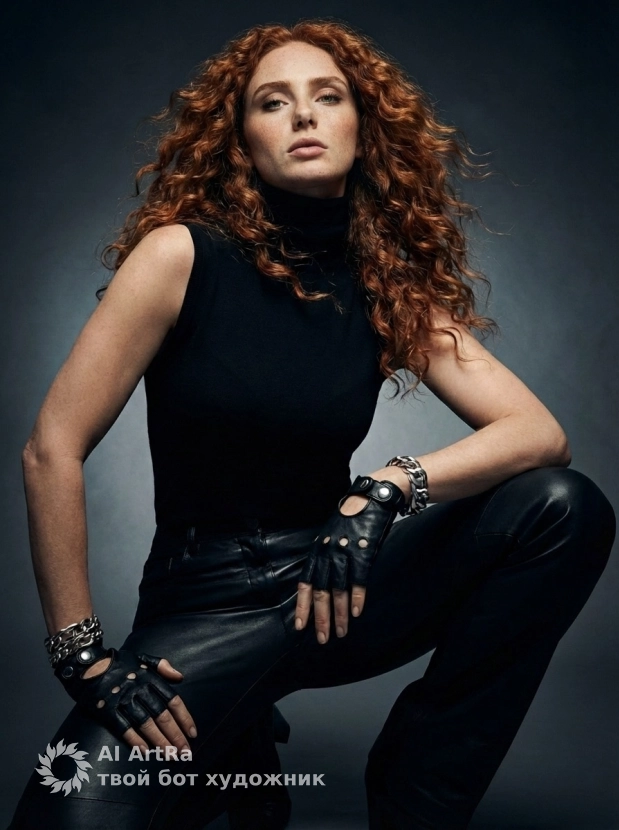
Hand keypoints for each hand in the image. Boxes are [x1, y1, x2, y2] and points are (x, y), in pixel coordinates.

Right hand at [56, 645, 196, 753]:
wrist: (86, 664)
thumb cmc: (117, 663)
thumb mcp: (142, 658)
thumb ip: (162, 666)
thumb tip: (180, 677)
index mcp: (149, 678)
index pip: (173, 700)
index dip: (184, 718)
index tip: (192, 732)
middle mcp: (139, 690)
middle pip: (162, 715)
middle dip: (176, 735)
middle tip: (185, 752)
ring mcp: (123, 700)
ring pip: (146, 724)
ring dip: (160, 741)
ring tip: (170, 755)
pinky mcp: (107, 710)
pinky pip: (123, 728)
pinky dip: (134, 740)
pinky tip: (145, 752)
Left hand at [295, 474, 405, 643]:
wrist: (372, 497)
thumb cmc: (352, 517)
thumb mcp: (331, 535)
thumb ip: (326, 557)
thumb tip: (323, 582)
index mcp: (317, 551)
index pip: (304, 583)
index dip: (302, 606)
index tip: (300, 626)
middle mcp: (328, 554)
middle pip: (320, 592)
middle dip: (320, 618)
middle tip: (322, 639)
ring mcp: (345, 553)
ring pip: (338, 591)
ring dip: (340, 614)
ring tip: (341, 633)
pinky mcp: (362, 552)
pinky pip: (359, 580)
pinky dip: (357, 598)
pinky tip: (357, 613)